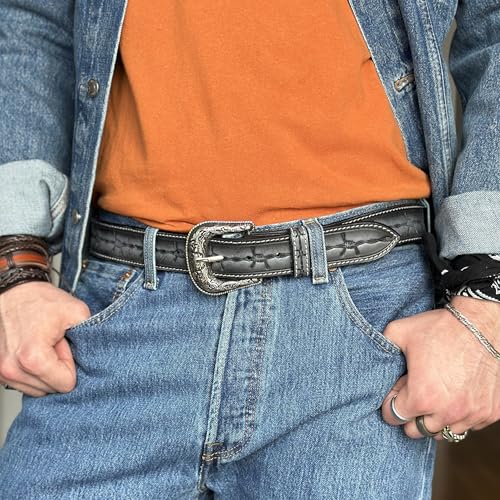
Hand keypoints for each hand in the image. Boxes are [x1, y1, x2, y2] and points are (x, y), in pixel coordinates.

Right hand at [0, 281, 90, 396]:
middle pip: (52, 389)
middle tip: (53, 343)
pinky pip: (25, 384)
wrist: (14, 292)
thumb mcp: (77, 312)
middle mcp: (13, 369)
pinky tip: (33, 351)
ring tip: (43, 346)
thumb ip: (90, 337)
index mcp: (33, 358)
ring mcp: (3, 373)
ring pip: (39, 389)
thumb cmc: (40, 300)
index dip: (71, 364)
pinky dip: (33, 371)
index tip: (64, 345)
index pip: (66, 384)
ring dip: (46, 371)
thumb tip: (96, 358)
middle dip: (58, 368)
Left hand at [381, 296, 499, 438]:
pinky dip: (459, 416)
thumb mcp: (399, 332)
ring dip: (434, 419)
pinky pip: (469, 426)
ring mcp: (471, 415)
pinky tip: (454, 396)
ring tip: (433, 396)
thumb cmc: (440, 328)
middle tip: (413, 393)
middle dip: (410, 414)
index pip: (393, 417)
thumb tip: (374, 361)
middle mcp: (447, 412)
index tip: (396, 390)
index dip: (390, 402)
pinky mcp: (490, 413)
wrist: (480, 323)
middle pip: (416, 431)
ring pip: (443, 433)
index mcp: (421, 397)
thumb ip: (382, 348)